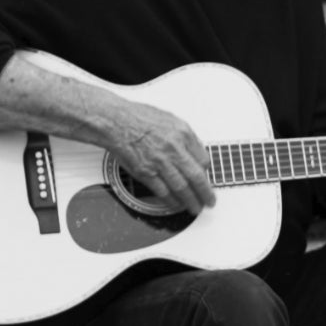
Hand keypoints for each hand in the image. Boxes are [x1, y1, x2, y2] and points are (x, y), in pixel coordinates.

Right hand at [101, 96, 213, 212]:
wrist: (116, 122)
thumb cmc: (140, 118)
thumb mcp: (172, 120)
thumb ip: (186, 137)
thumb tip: (197, 153)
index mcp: (183, 134)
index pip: (204, 159)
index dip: (207, 172)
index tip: (206, 179)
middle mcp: (173, 149)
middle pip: (196, 177)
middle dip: (205, 193)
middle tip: (210, 201)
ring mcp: (159, 162)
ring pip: (181, 188)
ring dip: (190, 201)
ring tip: (195, 208)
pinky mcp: (145, 172)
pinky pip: (162, 191)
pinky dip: (171, 201)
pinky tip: (177, 205)